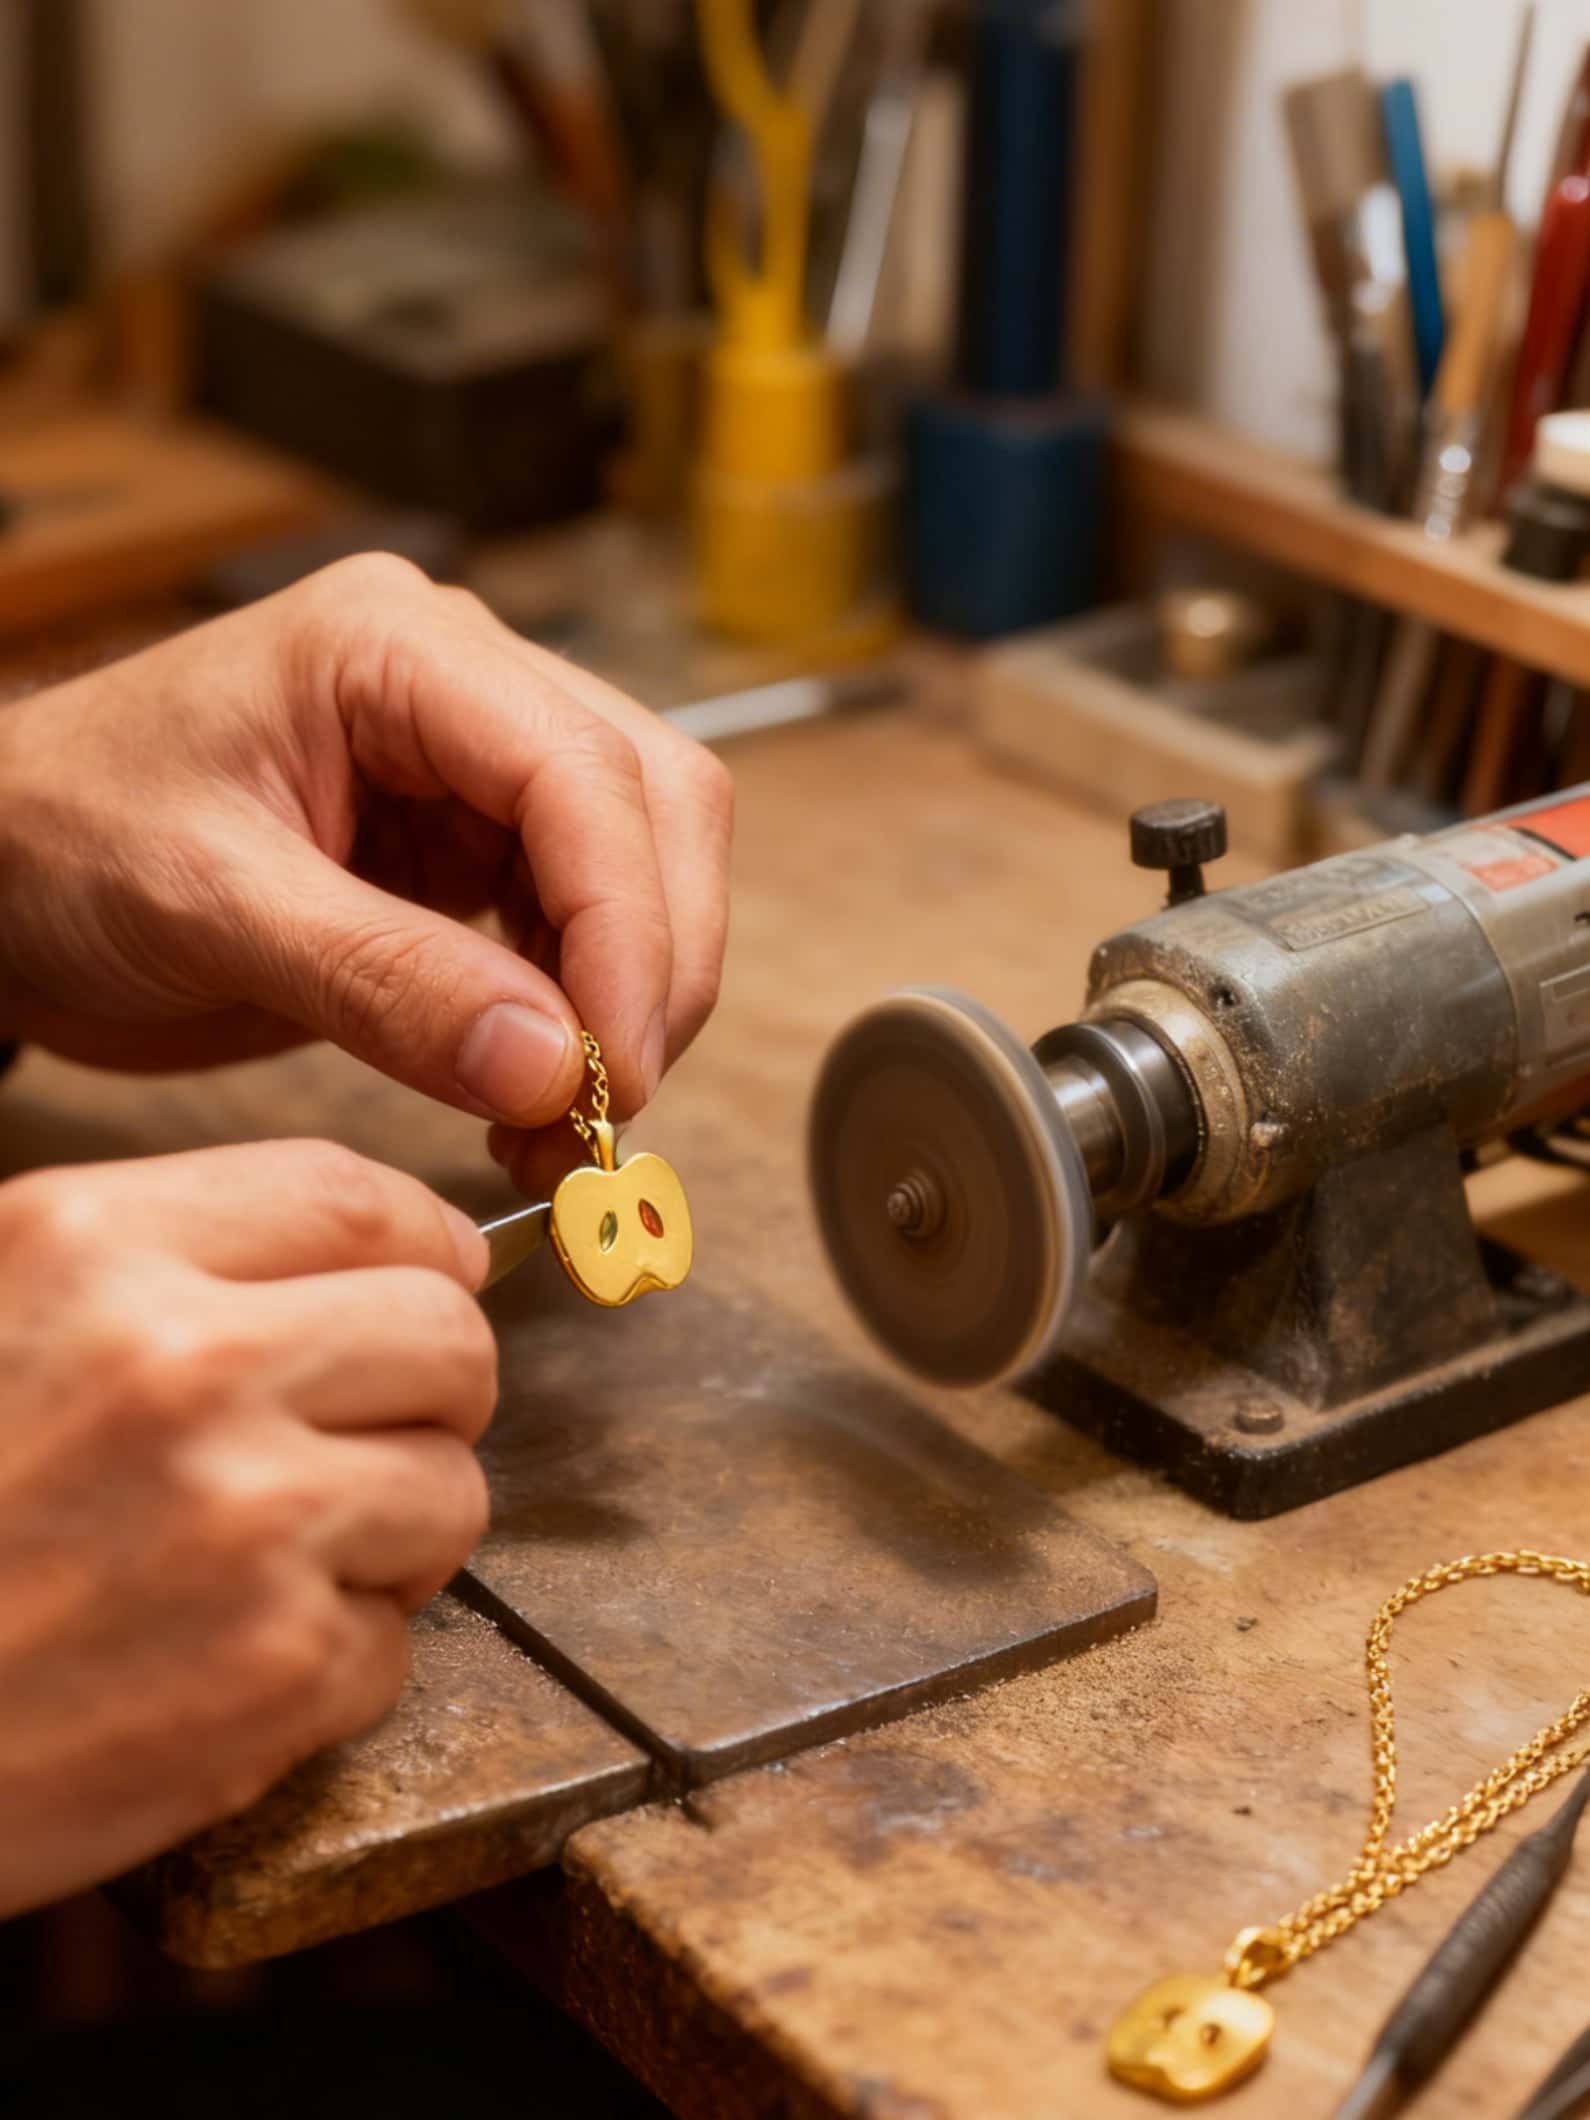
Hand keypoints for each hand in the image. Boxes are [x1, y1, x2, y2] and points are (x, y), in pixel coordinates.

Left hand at [0, 558, 733, 1177]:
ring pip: (643, 866)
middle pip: (651, 804)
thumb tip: (554, 1067)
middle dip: (652, 965)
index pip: (579, 768)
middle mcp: (460, 685)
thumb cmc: (62, 838)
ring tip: (565, 1126)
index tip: (615, 1064)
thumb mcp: (207, 908)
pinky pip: (581, 926)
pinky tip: (536, 1096)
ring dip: (631, 1003)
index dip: (626, 923)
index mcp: (392, 646)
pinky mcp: (471, 847)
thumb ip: (385, 982)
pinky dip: (584, 1018)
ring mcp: (474, 766)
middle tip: (610, 1110)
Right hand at [0, 1138, 495, 1917]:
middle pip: (445, 1337)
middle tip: (358, 1435)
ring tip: (270, 1561)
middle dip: (428, 1390)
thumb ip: (159, 1259)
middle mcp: (181, 1366)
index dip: (420, 1241)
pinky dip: (331, 1662)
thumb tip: (400, 1246)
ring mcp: (244, 1522)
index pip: (352, 1197)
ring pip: (451, 1489)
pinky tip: (219, 1662)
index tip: (432, 1276)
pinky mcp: (275, 1671)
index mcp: (89, 1249)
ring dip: (389, 1532)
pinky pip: (397, 1640)